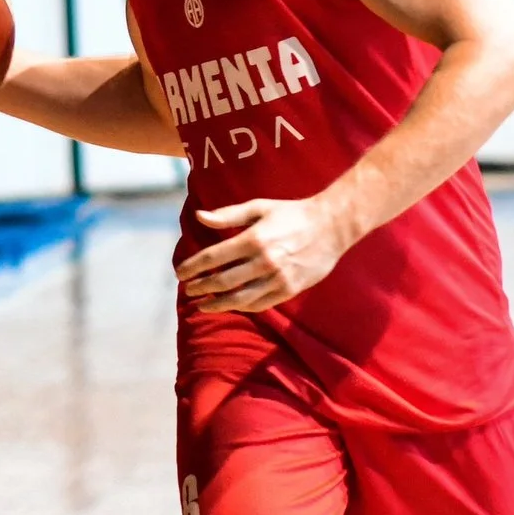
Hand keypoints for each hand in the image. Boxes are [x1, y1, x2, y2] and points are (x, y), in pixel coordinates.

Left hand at [176, 195, 352, 312]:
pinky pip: (260, 304)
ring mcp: (277, 278)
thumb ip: (228, 215)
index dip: (193, 267)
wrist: (332, 226)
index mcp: (254, 239)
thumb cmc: (292, 214)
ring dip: (217, 304)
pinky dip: (242, 307)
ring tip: (203, 305)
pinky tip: (231, 305)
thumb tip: (199, 217)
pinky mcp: (289, 289)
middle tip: (189, 290)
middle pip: (222, 281)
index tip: (181, 273)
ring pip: (239, 298)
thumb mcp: (259, 208)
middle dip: (201, 287)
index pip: (213, 257)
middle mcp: (264, 261)